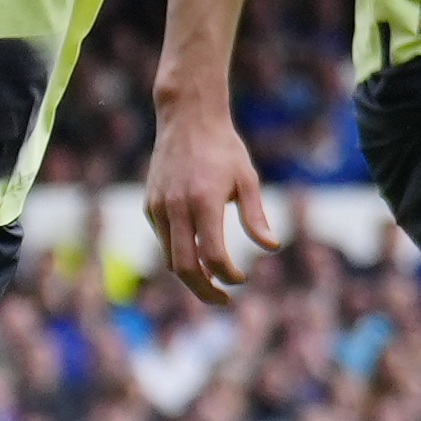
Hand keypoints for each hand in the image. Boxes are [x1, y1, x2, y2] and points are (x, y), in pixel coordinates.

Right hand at [146, 98, 277, 305]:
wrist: (187, 119)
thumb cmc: (223, 149)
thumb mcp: (247, 179)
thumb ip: (256, 216)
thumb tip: (271, 247)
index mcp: (203, 201)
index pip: (212, 256)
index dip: (227, 275)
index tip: (240, 278)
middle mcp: (176, 207)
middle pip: (184, 268)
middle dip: (203, 291)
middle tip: (222, 301)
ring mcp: (159, 207)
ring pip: (170, 258)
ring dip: (190, 276)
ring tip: (212, 282)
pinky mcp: (150, 205)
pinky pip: (164, 241)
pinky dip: (179, 254)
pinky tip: (197, 253)